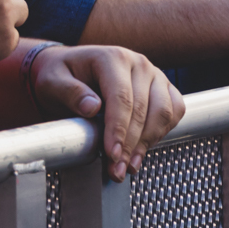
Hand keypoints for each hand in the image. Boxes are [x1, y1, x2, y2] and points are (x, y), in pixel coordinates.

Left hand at [30, 44, 183, 180]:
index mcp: (112, 57)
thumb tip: (92, 107)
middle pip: (143, 109)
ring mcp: (154, 74)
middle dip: (130, 145)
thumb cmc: (62, 75)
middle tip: (116, 169)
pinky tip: (142, 149)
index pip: (121, 97)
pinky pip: (175, 111)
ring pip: (164, 113)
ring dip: (147, 143)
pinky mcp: (164, 88)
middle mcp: (138, 63)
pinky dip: (163, 133)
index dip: (118, 129)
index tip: (111, 154)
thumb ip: (69, 92)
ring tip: (127, 165)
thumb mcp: (53, 81)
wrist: (71, 70)